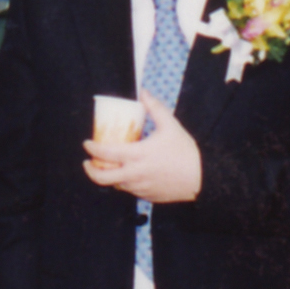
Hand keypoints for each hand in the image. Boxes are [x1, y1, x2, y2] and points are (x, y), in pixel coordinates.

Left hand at [83, 91, 203, 203]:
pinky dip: (124, 182)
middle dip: (91, 170)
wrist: (202, 179)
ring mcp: (139, 188)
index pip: (106, 153)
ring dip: (108, 176)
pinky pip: (129, 190)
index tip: (87, 144)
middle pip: (102, 177)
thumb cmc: (185, 152)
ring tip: (109, 166)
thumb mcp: (171, 126)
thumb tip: (144, 92)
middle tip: (88, 162)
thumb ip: (155, 108)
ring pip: (115, 185)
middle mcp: (134, 174)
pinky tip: (128, 174)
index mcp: (138, 155)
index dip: (92, 148)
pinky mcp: (146, 196)